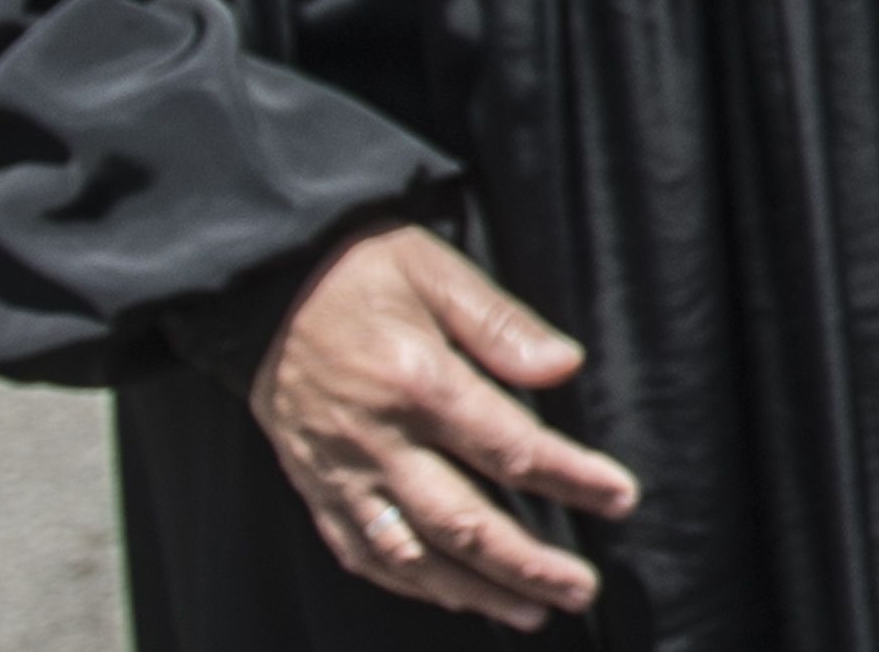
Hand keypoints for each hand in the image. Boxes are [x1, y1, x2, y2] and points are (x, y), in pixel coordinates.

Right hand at [250, 225, 638, 631]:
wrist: (258, 288)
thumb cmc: (359, 269)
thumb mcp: (437, 271)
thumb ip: (501, 324)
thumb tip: (565, 367)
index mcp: (418, 383)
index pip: (510, 448)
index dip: (571, 478)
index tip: (620, 498)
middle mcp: (378, 441)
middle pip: (463, 522)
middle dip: (527, 563)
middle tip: (581, 588)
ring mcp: (341, 472)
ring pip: (411, 555)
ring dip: (473, 591)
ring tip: (528, 611)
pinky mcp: (314, 485)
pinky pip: (361, 552)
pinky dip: (407, 583)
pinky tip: (447, 594)